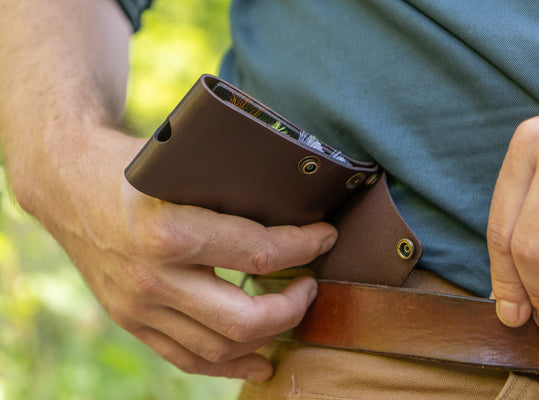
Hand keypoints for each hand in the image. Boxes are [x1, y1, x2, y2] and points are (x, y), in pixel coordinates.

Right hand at [19, 128, 336, 380]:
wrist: (66, 182)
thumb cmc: (127, 164)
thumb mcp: (179, 164)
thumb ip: (229, 188)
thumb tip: (294, 199)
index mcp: (168, 232)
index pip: (259, 252)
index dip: (304, 245)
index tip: (325, 236)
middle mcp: (152, 279)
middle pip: (245, 320)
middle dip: (293, 306)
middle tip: (309, 285)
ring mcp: (138, 308)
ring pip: (220, 348)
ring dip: (267, 337)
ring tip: (290, 315)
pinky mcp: (131, 320)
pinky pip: (186, 358)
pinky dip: (228, 364)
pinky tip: (258, 360)